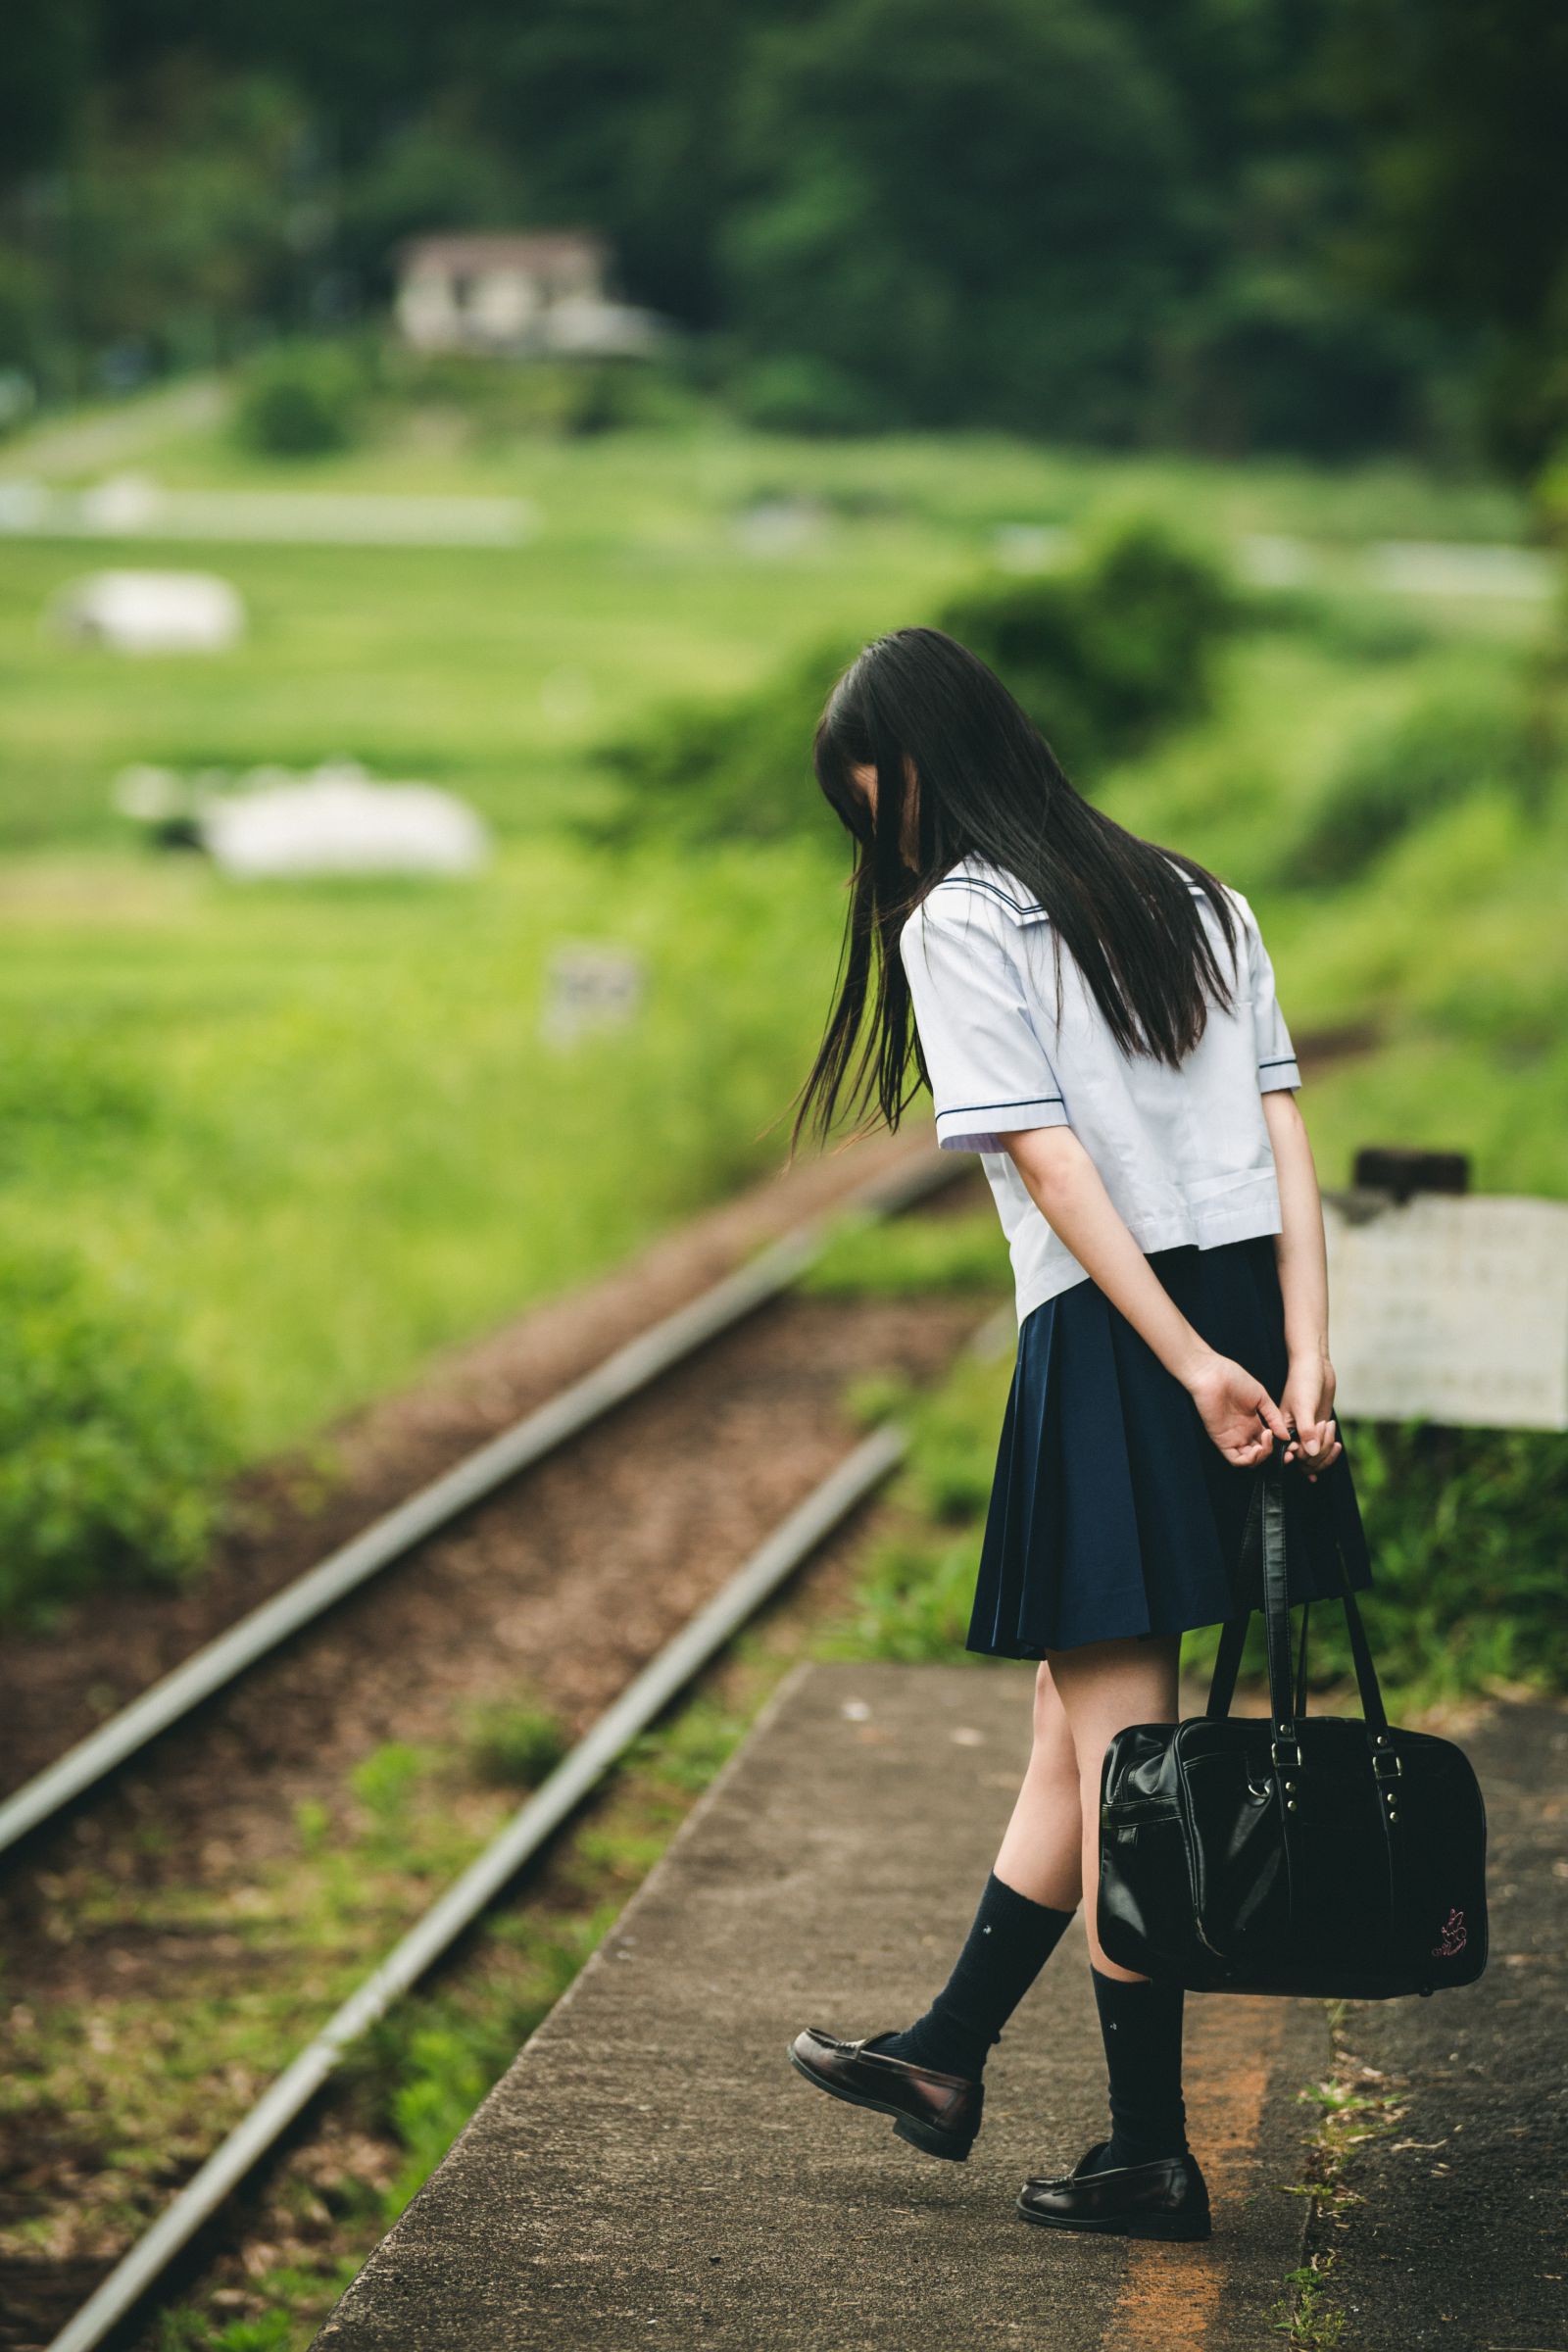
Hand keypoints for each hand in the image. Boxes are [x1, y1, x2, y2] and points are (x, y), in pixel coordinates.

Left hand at [1184, 1350, 1293, 1466]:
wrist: (1213, 1375)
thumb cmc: (1235, 1380)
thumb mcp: (1261, 1398)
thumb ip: (1274, 1417)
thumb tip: (1286, 1436)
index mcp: (1253, 1423)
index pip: (1268, 1442)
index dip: (1280, 1447)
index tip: (1291, 1447)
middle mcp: (1243, 1432)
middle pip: (1261, 1454)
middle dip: (1274, 1455)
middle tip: (1285, 1451)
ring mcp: (1233, 1437)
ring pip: (1250, 1460)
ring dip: (1262, 1457)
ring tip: (1267, 1442)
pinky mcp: (1221, 1440)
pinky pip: (1235, 1460)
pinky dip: (1249, 1460)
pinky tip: (1257, 1448)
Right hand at [1279, 1355, 1341, 1483]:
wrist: (1315, 1366)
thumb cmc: (1304, 1382)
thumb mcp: (1304, 1406)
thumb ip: (1306, 1431)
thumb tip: (1311, 1453)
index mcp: (1281, 1429)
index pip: (1290, 1455)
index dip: (1301, 1456)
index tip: (1308, 1447)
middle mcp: (1292, 1434)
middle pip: (1304, 1459)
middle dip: (1318, 1449)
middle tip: (1322, 1426)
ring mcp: (1307, 1433)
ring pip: (1315, 1456)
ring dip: (1326, 1447)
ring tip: (1328, 1425)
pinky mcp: (1318, 1429)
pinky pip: (1322, 1448)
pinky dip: (1330, 1449)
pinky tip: (1336, 1445)